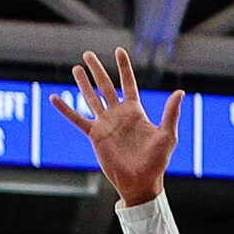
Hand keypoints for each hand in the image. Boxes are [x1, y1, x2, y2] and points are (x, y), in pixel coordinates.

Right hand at [48, 49, 183, 207]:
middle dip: (97, 70)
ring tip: (76, 68)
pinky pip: (77, 119)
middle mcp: (118, 114)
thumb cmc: (156, 162)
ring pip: (91, 98)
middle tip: (87, 54)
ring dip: (83, 83)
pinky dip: (65, 109)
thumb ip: (170, 113)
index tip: (118, 51)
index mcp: (135, 111)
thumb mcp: (167, 135)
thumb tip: (179, 92)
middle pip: (106, 86)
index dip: (123, 67)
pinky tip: (54, 98)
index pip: (128, 83)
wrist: (140, 182)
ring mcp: (105, 124)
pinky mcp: (95, 135)